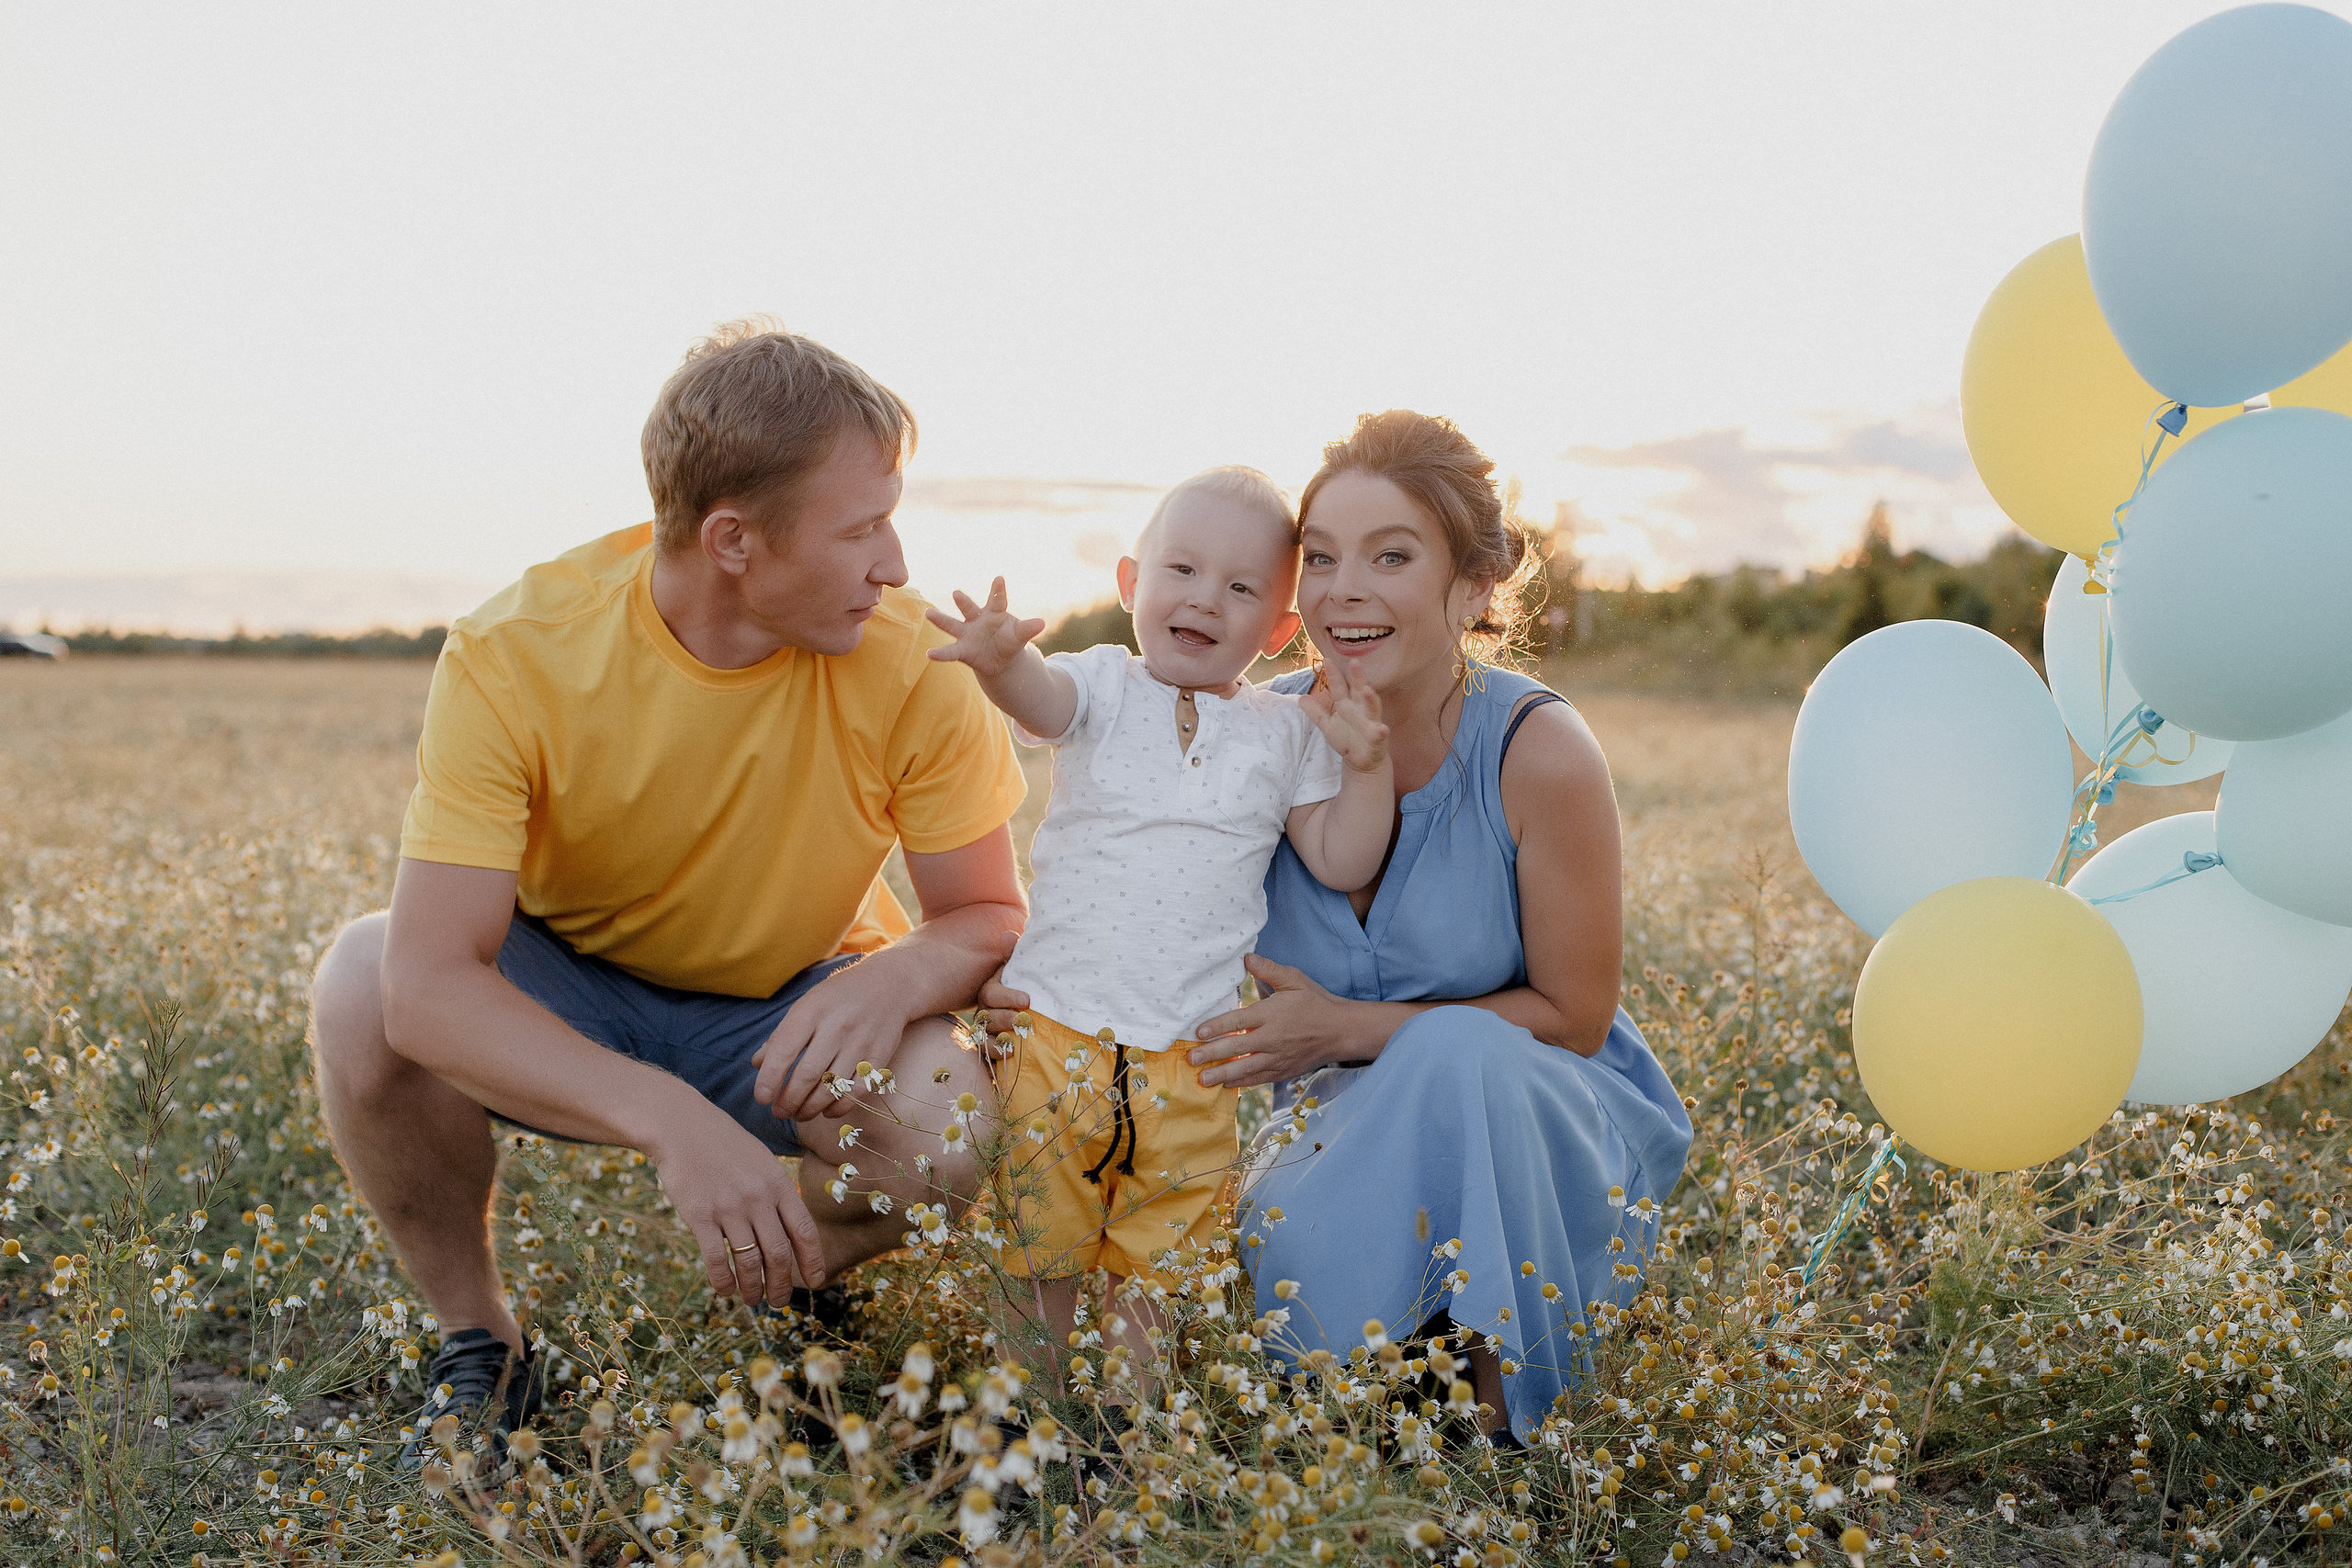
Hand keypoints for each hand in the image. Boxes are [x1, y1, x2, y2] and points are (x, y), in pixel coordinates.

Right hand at [651, 1115, 826, 1302]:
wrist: (682, 1127)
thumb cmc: (724, 1146)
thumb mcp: (761, 1162)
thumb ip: (776, 1194)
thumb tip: (791, 1231)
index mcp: (777, 1184)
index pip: (804, 1231)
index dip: (813, 1261)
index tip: (815, 1282)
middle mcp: (758, 1198)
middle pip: (779, 1254)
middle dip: (781, 1285)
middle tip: (779, 1302)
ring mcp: (729, 1208)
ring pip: (749, 1262)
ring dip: (753, 1288)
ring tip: (753, 1300)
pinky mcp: (700, 1216)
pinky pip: (716, 1259)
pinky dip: (723, 1282)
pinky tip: (725, 1291)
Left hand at [754, 957, 913, 1122]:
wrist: (891, 984)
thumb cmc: (839, 997)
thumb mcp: (807, 1005)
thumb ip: (782, 1035)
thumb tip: (758, 1065)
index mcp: (812, 1011)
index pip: (784, 1050)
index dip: (769, 1079)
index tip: (761, 1098)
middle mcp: (837, 1027)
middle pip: (807, 1075)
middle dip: (788, 1101)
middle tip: (779, 1112)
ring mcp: (861, 1043)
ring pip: (831, 1089)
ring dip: (810, 1109)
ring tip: (799, 1114)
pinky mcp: (880, 1058)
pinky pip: (856, 1093)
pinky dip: (838, 1108)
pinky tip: (826, 1110)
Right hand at [923, 577, 1045, 677]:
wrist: (999, 658)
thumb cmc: (1009, 641)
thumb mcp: (1020, 636)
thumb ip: (1027, 629)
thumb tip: (1042, 623)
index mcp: (995, 613)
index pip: (997, 600)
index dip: (999, 590)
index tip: (999, 578)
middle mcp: (977, 620)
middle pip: (969, 608)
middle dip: (964, 601)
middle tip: (957, 593)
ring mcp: (967, 634)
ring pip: (952, 625)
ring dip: (941, 619)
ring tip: (929, 613)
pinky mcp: (961, 650)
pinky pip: (950, 652)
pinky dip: (940, 654)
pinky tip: (929, 654)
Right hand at [973, 928, 1027, 1056]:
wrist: (1038, 1010)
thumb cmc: (1029, 986)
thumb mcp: (1023, 969)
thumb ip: (1015, 954)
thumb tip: (1008, 936)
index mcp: (992, 990)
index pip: (991, 993)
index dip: (1006, 997)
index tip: (1027, 1001)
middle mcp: (986, 1010)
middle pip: (985, 1016)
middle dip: (1003, 1018)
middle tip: (1023, 1020)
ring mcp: (988, 1030)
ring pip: (984, 1035)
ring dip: (999, 1038)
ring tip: (1015, 1041)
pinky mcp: (993, 1046)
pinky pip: (987, 1052)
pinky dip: (996, 1053)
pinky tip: (1011, 1052)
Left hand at [1185, 954, 1376, 1088]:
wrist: (1341, 1031)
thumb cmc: (1316, 1002)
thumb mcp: (1295, 979)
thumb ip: (1269, 970)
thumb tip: (1247, 957)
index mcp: (1272, 1014)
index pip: (1238, 1020)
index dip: (1217, 1026)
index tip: (1198, 1032)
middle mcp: (1272, 1038)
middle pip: (1237, 1047)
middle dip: (1211, 1053)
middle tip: (1191, 1059)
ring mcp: (1278, 1057)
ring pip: (1245, 1067)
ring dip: (1222, 1073)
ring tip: (1202, 1079)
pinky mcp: (1284, 1070)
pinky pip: (1259, 1078)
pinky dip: (1242, 1082)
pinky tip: (1226, 1084)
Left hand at [1299, 659, 1388, 772]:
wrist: (1361, 762)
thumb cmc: (1347, 739)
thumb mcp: (1327, 725)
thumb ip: (1316, 712)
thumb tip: (1301, 698)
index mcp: (1347, 705)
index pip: (1339, 687)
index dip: (1334, 675)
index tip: (1327, 660)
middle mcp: (1360, 709)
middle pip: (1358, 690)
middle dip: (1357, 677)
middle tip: (1354, 661)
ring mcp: (1370, 722)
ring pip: (1372, 708)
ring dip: (1371, 699)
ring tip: (1367, 689)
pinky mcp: (1377, 738)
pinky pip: (1380, 733)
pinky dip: (1382, 730)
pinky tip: (1382, 728)